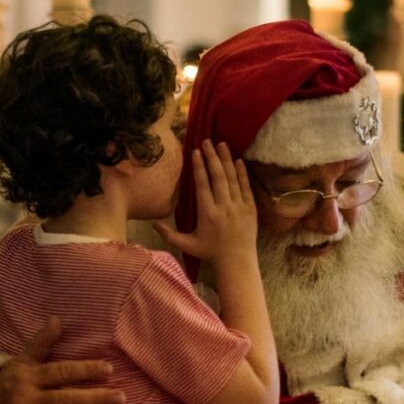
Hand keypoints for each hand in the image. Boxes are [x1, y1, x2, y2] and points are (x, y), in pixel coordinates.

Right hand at [0, 316, 124, 403]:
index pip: (60, 373)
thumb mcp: (18, 363)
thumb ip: (40, 344)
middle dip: (96, 399)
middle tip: (122, 398)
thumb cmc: (5, 388)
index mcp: (26, 379)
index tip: (109, 370)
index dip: (85, 371)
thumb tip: (57, 319)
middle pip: (66, 401)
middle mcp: (26, 402)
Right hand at [155, 139, 256, 265]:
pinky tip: (237, 161)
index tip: (196, 152)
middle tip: (207, 141)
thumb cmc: (210, 253)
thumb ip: (170, 236)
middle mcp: (224, 207)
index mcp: (207, 214)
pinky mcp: (250, 208)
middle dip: (212, 157)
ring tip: (222, 144)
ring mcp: (239, 207)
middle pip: (217, 177)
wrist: (237, 261)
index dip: (199, 167)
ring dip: (226, 160)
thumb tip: (153, 225)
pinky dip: (241, 173)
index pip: (203, 185)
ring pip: (232, 179)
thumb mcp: (188, 245)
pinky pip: (245, 187)